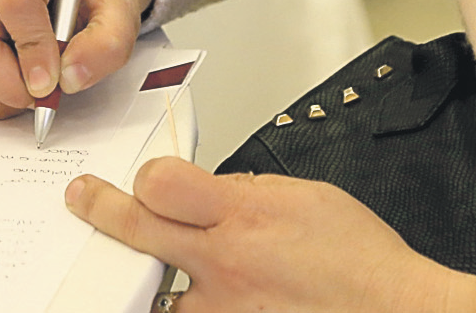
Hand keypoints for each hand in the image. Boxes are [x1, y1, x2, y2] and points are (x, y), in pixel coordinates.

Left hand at [65, 157, 475, 312]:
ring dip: (150, 278)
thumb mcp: (304, 195)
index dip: (146, 176)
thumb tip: (208, 193)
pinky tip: (191, 297)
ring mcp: (223, 311)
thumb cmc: (358, 259)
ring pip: (157, 293)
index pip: (160, 184)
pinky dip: (190, 306)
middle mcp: (224, 266)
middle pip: (139, 232)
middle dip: (103, 210)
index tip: (144, 177)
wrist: (392, 310)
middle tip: (83, 199)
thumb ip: (245, 192)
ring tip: (138, 268)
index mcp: (243, 217)